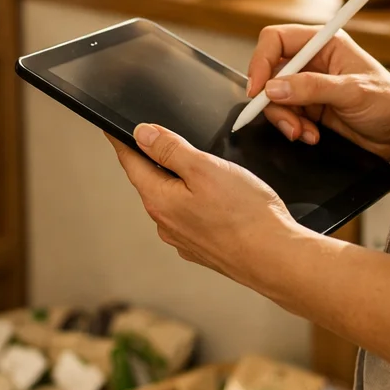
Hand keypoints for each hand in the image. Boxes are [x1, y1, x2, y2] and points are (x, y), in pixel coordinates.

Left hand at [106, 123, 300, 287]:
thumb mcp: (205, 168)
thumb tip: (142, 134)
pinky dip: (198, 203)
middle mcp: (166, 223)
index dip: (124, 141)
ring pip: (174, 200)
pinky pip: (192, 217)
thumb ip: (171, 150)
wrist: (276, 259)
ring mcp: (184, 239)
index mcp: (160, 200)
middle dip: (157, 160)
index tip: (112, 130)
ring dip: (181, 183)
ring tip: (203, 170)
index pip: (131, 163)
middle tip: (164, 140)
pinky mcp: (204, 248)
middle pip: (152, 181)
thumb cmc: (247, 215)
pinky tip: (220, 200)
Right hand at [246, 24, 389, 163]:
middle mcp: (313, 61)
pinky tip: (312, 136)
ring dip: (284, 119)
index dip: (261, 61)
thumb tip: (273, 89)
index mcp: (324, 43)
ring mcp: (309, 85)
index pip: (277, 39)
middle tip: (286, 121)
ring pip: (274, 97)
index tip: (258, 89)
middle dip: (272, 99)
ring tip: (304, 133)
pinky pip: (286, 115)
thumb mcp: (352, 92)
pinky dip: (293, 128)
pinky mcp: (310, 108)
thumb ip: (312, 88)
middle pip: (270, 72)